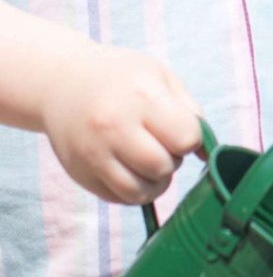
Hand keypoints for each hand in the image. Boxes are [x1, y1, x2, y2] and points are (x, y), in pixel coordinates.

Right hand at [42, 42, 202, 204]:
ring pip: (140, 192)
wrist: (62, 82)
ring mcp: (92, 153)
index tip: (180, 128)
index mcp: (141, 97)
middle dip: (173, 160)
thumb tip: (208, 152)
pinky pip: (118, 198)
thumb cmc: (121, 77)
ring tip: (149, 160)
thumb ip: (191, 112)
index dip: (191, 138)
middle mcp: (113, 126)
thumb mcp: (161, 77)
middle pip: (163, 167)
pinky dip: (133, 190)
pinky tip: (132, 169)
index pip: (185, 138)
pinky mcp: (78, 173)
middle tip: (162, 144)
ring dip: (155, 181)